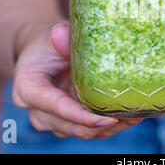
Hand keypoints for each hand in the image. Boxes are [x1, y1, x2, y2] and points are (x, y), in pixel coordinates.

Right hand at [12, 21, 142, 138]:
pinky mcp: (67, 123)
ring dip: (110, 127)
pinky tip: (131, 117)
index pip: (56, 107)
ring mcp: (52, 120)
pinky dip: (110, 126)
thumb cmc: (47, 43)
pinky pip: (89, 130)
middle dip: (102, 125)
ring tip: (136, 116)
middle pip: (71, 126)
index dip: (82, 116)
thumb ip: (60, 39)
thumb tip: (62, 32)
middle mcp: (37, 110)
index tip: (106, 119)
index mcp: (27, 89)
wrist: (42, 52)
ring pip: (83, 132)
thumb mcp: (52, 37)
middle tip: (131, 115)